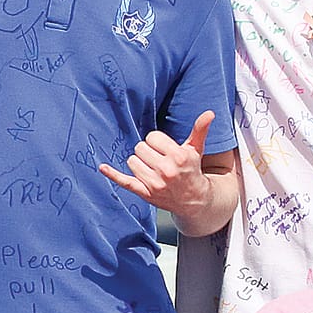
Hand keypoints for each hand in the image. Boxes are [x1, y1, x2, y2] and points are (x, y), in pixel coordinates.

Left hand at [98, 112, 215, 216]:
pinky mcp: (145, 193)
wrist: (194, 199)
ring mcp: (154, 183)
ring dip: (139, 163)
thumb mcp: (196, 149)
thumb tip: (209, 113)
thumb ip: (200, 130)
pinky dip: (112, 174)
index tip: (164, 149)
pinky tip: (102, 167)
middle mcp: (166, 170)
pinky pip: (124, 181)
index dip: (157, 141)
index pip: (152, 137)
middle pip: (140, 148)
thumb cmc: (192, 170)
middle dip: (147, 151)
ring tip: (152, 168)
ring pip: (132, 161)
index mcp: (178, 156)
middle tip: (158, 159)